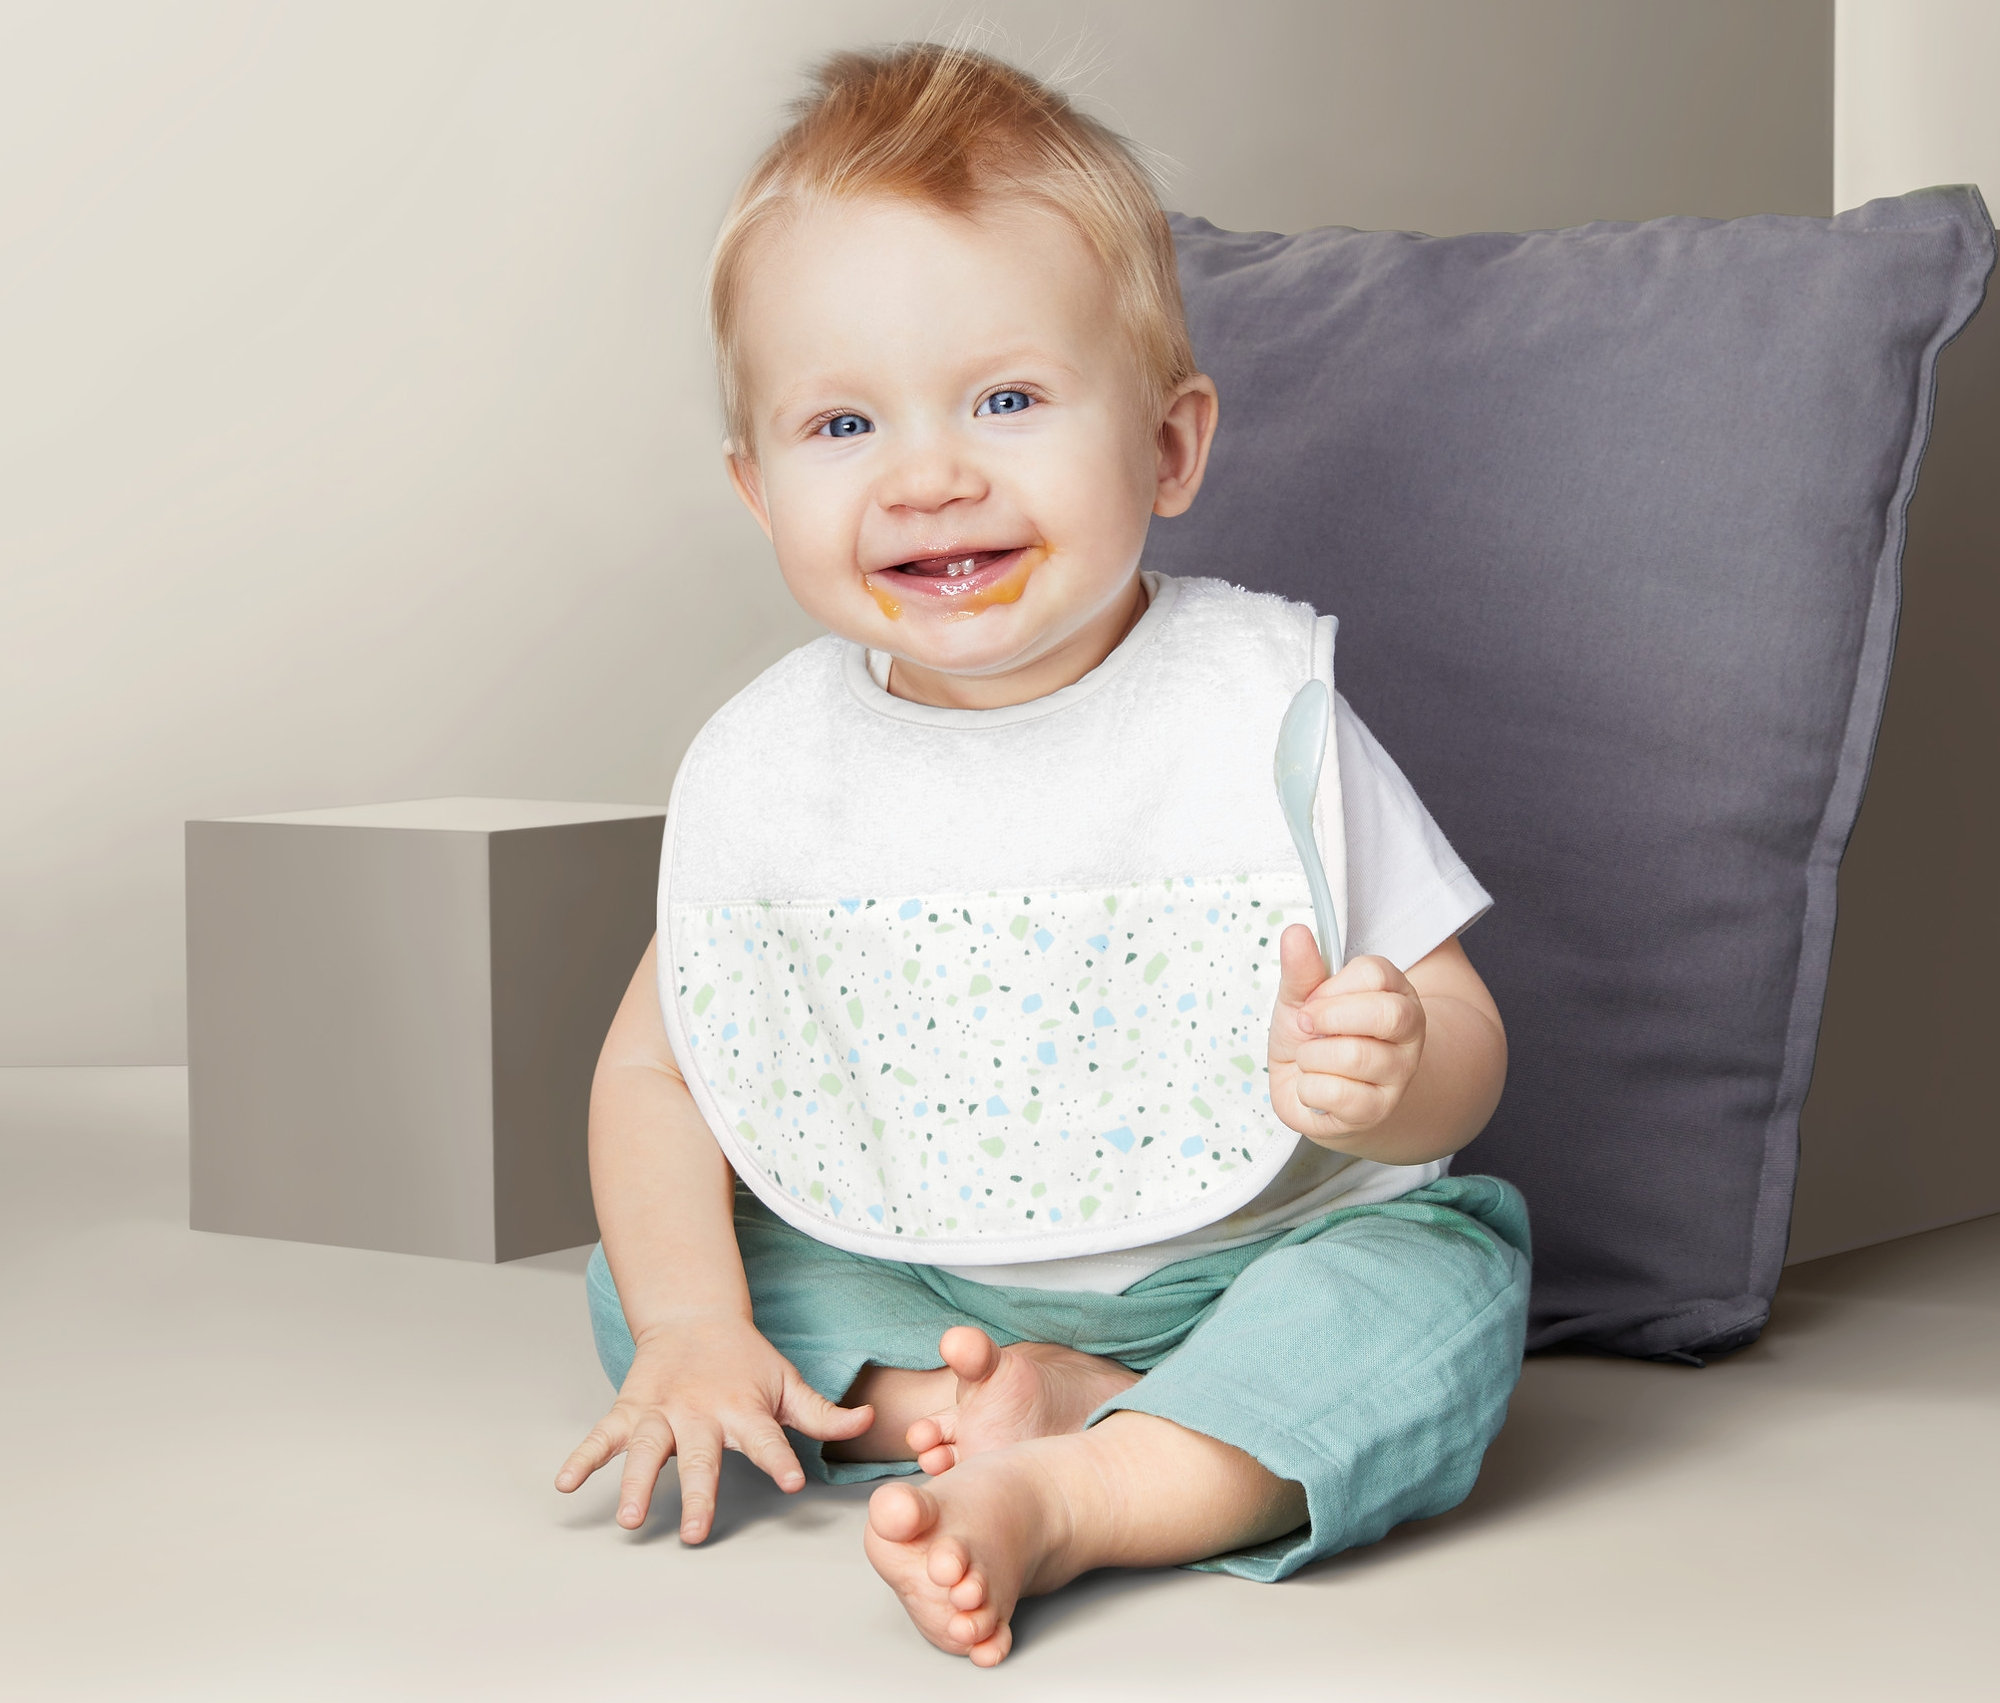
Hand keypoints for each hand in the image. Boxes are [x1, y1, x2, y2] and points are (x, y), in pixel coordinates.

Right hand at [554, 1309, 873, 1541]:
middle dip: (699, 1494)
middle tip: (697, 1532)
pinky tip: (566, 1482)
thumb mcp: (787, 1382)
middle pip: (700, 1457)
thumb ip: (823, 1412)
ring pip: (648, 1450)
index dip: (779, 1458)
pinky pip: (604, 1435)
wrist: (694, 1315)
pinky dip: (583, 1456)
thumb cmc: (745, 1359)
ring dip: (638, 1483)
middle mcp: (701, 1413)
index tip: (790, 1483)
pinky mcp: (632, 1409)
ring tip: (631, 1517)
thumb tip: (868, 1420)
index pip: (766, 1437)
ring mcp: (663, 1412)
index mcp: (743, 1409)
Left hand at [1267, 924, 1424, 1146]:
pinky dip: (1309, 1088)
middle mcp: (1408, 1032)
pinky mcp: (1378, 1109)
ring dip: (1312, 1057)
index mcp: (1394, 993)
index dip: (1332, 987)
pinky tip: (1313, 1085)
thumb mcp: (1302, 998)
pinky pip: (1340, 1094)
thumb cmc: (1313, 1039)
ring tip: (1309, 1059)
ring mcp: (1398, 1073)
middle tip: (1307, 1028)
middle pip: (1387, 1014)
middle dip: (1330, 1018)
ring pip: (1357, 1056)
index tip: (1311, 1001)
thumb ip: (1302, 969)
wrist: (1311, 1093)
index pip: (1376, 974)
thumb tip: (1296, 932)